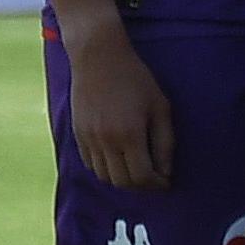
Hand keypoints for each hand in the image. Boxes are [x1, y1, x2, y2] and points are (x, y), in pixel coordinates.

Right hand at [61, 16, 173, 192]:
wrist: (98, 58)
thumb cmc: (135, 79)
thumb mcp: (160, 107)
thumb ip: (165, 142)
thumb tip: (166, 172)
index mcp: (129, 134)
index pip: (142, 177)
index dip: (157, 184)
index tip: (166, 182)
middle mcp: (105, 141)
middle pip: (122, 182)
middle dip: (141, 186)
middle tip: (154, 179)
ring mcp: (88, 139)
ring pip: (104, 177)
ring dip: (122, 179)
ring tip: (137, 169)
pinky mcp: (77, 134)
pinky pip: (90, 164)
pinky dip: (105, 168)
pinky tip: (118, 158)